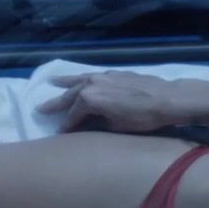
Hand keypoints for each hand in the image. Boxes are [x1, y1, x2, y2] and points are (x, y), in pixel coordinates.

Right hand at [35, 70, 203, 133]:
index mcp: (89, 99)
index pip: (73, 116)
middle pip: (69, 96)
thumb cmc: (143, 118)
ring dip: (64, 84)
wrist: (168, 99)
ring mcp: (102, 76)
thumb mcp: (117, 127)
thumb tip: (86, 125)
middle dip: (56, 105)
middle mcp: (91, 84)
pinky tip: (79, 78)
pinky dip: (82, 77)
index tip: (59, 134)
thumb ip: (97, 124)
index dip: (66, 127)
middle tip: (40, 109)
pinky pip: (92, 75)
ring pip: (78, 81)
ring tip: (51, 83)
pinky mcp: (114, 73)